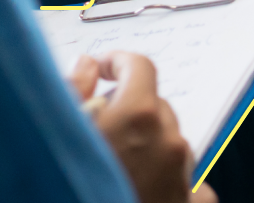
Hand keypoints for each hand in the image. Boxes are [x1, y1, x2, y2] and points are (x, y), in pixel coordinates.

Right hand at [68, 51, 216, 202]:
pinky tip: (149, 193)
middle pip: (155, 106)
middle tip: (99, 129)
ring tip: (118, 168)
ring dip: (150, 146)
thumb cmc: (70, 185)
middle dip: (130, 110)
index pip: (139, 66)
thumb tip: (88, 67)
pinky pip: (194, 187)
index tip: (103, 71)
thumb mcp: (59, 131)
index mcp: (139, 114)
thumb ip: (74, 89)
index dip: (118, 63)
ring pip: (172, 144)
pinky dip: (175, 185)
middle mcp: (169, 142)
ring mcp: (184, 179)